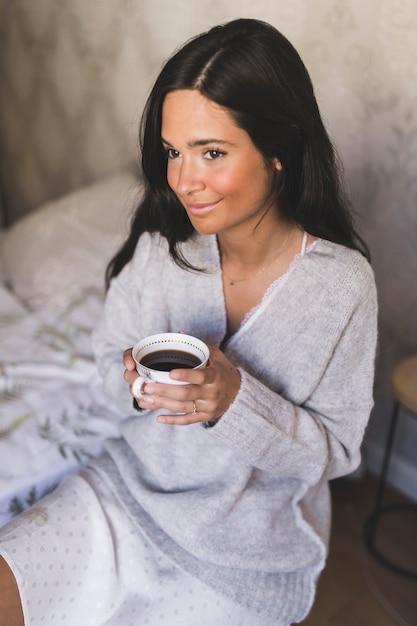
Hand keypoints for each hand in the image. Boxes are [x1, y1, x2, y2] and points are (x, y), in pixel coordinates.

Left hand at [124, 346, 240, 424]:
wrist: (238, 392)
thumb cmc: (222, 370)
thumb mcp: (215, 355)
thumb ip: (197, 346)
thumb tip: (179, 333)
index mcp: (215, 376)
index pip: (200, 376)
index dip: (186, 375)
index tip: (170, 373)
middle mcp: (212, 393)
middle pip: (186, 394)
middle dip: (165, 391)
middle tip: (147, 386)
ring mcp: (209, 407)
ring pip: (184, 407)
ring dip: (164, 404)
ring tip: (146, 398)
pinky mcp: (205, 417)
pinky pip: (187, 420)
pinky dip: (173, 420)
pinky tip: (159, 418)